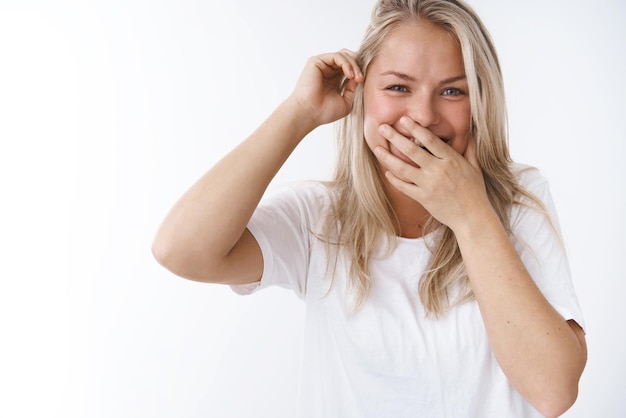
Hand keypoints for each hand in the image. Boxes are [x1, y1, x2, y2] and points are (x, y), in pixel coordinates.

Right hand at [288, 50, 363, 127]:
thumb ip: (353, 88)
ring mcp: (322, 65)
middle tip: (361, 79)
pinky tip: (350, 75)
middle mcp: (328, 71)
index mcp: (335, 80)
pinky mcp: (316, 61)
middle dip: (358, 66)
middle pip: (348, 58)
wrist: (309, 113)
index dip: (359, 71)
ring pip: (344, 55)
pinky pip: (337, 56)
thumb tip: (359, 76)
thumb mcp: (346, 102)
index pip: (351, 67)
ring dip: (354, 65)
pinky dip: (346, 63)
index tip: (364, 82)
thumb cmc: (324, 112)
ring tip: (357, 78)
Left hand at [374, 116, 492, 231]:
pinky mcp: (423, 198)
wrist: (472, 217)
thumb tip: (470, 133)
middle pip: (412, 150)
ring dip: (388, 158)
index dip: (416, 128)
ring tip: (377, 148)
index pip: (430, 140)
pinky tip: (387, 172)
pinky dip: (394, 179)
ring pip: (403, 168)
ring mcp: (429, 185)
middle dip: (395, 137)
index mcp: (451, 160)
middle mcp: (438, 170)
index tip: (404, 119)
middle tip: (382, 128)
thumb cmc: (474, 191)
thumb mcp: (475, 167)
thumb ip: (470, 149)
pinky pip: (404, 187)